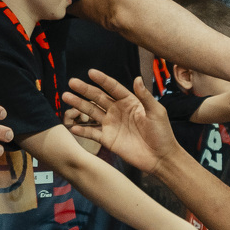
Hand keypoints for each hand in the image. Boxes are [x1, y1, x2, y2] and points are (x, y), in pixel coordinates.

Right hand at [63, 69, 182, 174]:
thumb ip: (145, 96)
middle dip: (84, 90)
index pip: (113, 88)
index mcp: (130, 102)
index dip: (102, 80)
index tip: (90, 72)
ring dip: (79, 105)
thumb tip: (137, 78)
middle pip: (98, 97)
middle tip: (71, 82)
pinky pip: (92, 132)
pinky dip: (82, 129)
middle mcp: (118, 111)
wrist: (160, 157)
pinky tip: (72, 125)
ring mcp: (111, 125)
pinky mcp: (108, 139)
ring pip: (92, 112)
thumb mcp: (156, 112)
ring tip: (66, 97)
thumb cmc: (163, 133)